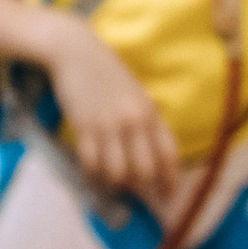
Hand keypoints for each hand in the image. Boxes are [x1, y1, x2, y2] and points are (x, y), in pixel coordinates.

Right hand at [45, 21, 178, 201]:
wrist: (76, 52)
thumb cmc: (107, 72)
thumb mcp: (136, 94)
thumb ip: (145, 120)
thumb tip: (150, 151)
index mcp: (150, 112)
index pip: (169, 154)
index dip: (170, 181)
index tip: (167, 196)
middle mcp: (134, 121)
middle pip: (144, 170)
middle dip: (140, 187)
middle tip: (133, 192)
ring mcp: (109, 125)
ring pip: (117, 172)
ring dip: (113, 183)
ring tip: (109, 183)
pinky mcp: (84, 126)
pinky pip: (91, 162)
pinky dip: (92, 174)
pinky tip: (91, 173)